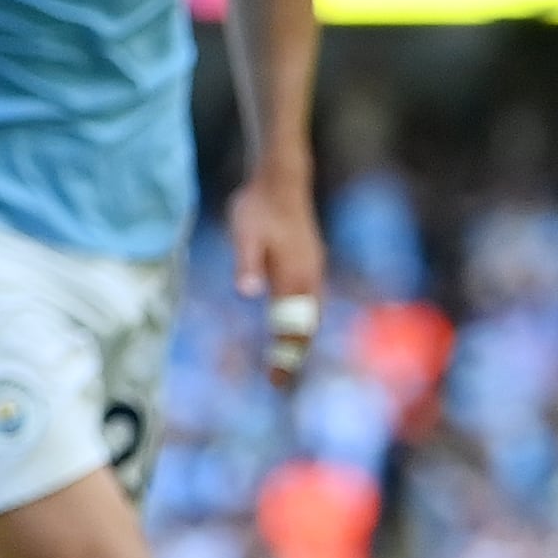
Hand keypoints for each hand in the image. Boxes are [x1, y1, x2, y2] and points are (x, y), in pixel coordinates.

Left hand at [227, 172, 324, 381]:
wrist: (281, 177)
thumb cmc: (258, 205)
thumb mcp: (244, 233)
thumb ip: (247, 263)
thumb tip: (248, 292)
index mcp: (295, 275)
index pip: (292, 326)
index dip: (285, 355)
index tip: (276, 380)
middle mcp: (309, 276)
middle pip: (307, 326)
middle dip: (294, 353)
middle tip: (279, 380)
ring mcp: (313, 267)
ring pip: (312, 313)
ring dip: (300, 337)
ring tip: (287, 359)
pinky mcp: (310, 260)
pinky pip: (311, 300)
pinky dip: (302, 319)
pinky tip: (292, 323)